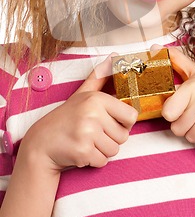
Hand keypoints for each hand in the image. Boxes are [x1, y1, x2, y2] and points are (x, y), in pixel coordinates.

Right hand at [21, 56, 137, 170]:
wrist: (40, 143)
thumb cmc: (66, 118)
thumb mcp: (83, 94)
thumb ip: (100, 76)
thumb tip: (115, 55)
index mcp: (97, 99)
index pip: (131, 116)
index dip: (123, 122)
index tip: (109, 122)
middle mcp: (93, 114)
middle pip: (124, 136)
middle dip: (111, 138)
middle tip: (93, 133)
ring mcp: (87, 133)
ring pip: (114, 150)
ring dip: (102, 150)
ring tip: (86, 141)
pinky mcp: (82, 152)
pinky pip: (103, 161)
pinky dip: (94, 160)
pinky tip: (81, 151)